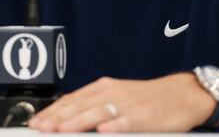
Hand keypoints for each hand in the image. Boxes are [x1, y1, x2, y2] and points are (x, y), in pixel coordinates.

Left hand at [28, 73, 215, 132]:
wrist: (182, 94)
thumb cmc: (148, 99)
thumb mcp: (118, 96)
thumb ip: (94, 106)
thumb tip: (67, 118)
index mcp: (104, 87)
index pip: (72, 99)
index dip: (53, 111)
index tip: (36, 122)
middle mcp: (113, 93)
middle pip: (80, 105)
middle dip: (58, 118)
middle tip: (41, 128)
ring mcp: (128, 104)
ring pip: (98, 113)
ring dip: (78, 122)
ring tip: (61, 130)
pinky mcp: (143, 116)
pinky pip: (126, 121)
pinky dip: (113, 125)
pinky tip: (102, 131)